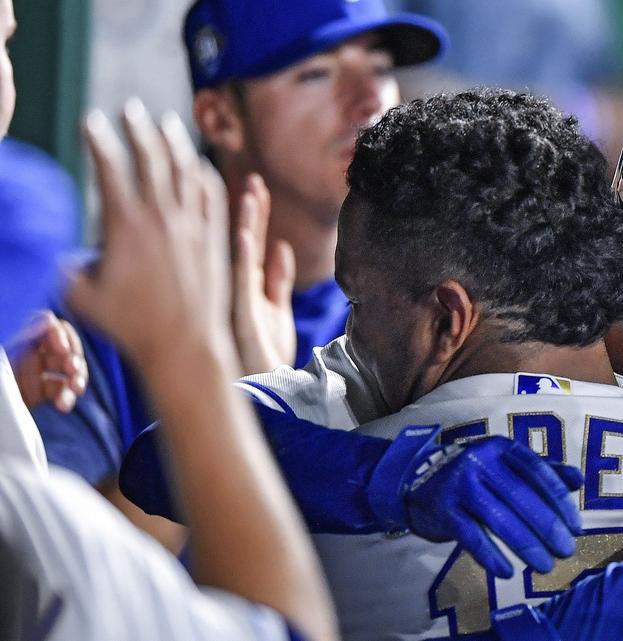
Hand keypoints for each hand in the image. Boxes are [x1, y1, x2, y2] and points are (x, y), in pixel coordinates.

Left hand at [11, 311, 86, 411]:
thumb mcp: (3, 355)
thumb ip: (22, 335)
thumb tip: (48, 319)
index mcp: (17, 336)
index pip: (46, 325)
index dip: (60, 335)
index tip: (62, 349)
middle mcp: (28, 351)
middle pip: (62, 346)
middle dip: (73, 357)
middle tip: (73, 370)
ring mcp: (34, 372)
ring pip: (66, 369)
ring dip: (76, 378)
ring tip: (76, 389)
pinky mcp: (38, 392)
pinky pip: (59, 390)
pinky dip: (66, 397)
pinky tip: (63, 406)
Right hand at [69, 100, 231, 365]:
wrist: (186, 345)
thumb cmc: (130, 326)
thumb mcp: (81, 296)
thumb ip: (63, 266)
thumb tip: (51, 250)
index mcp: (125, 225)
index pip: (109, 167)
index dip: (98, 138)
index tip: (90, 120)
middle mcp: (162, 218)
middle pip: (151, 158)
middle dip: (138, 128)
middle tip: (130, 109)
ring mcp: (193, 225)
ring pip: (185, 170)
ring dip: (174, 141)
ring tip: (166, 122)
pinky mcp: (214, 238)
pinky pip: (211, 194)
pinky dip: (203, 173)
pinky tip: (198, 163)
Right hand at [232, 173, 296, 374]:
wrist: (265, 392)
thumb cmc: (266, 354)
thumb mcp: (276, 311)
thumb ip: (278, 281)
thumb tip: (281, 248)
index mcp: (246, 285)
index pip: (250, 240)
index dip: (255, 213)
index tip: (257, 184)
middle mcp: (237, 289)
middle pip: (243, 240)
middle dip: (250, 210)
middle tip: (253, 178)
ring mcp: (237, 302)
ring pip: (239, 256)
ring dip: (246, 225)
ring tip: (251, 195)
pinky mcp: (242, 318)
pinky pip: (241, 284)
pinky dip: (245, 260)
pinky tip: (248, 236)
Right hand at [405, 435, 583, 578]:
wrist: (419, 484)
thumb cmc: (476, 477)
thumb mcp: (506, 467)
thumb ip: (542, 472)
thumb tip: (578, 480)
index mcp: (502, 448)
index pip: (537, 472)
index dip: (560, 501)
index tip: (576, 527)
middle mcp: (480, 460)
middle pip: (520, 496)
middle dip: (547, 527)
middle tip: (566, 551)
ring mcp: (460, 484)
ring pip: (498, 518)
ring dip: (526, 545)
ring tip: (544, 566)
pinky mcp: (444, 509)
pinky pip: (471, 536)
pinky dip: (491, 556)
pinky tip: (507, 572)